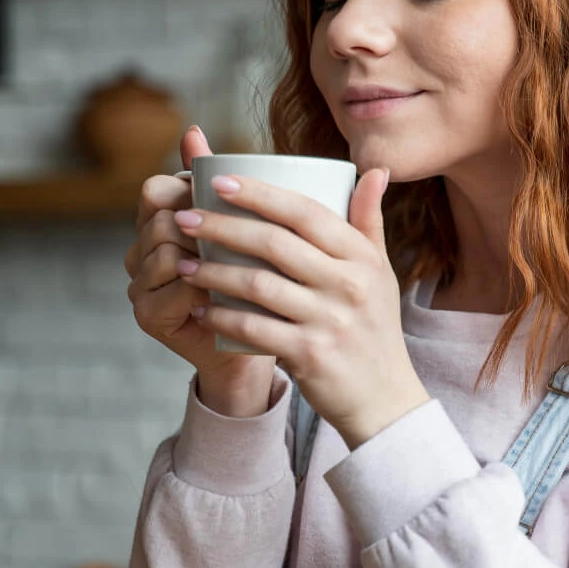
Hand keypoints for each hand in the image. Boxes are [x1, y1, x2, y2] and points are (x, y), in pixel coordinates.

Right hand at [124, 126, 276, 415]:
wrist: (263, 337)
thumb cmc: (255, 274)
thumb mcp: (243, 223)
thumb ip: (217, 181)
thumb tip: (191, 129)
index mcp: (158, 223)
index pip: (155, 190)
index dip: (188, 193)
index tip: (226, 205)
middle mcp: (140, 252)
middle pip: (161, 219)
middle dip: (202, 228)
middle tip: (241, 243)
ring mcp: (139, 285)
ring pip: (165, 251)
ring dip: (205, 257)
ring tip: (237, 267)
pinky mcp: (148, 316)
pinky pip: (172, 287)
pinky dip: (202, 287)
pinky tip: (225, 292)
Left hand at [172, 166, 429, 448]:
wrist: (384, 397)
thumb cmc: (375, 325)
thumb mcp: (380, 271)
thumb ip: (369, 221)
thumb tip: (375, 170)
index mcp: (361, 256)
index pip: (306, 212)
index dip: (260, 194)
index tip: (219, 181)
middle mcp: (348, 284)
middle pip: (275, 243)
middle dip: (223, 226)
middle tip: (184, 216)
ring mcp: (329, 320)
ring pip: (259, 285)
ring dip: (214, 271)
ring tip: (184, 263)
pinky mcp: (310, 354)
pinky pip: (255, 328)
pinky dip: (223, 316)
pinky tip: (201, 308)